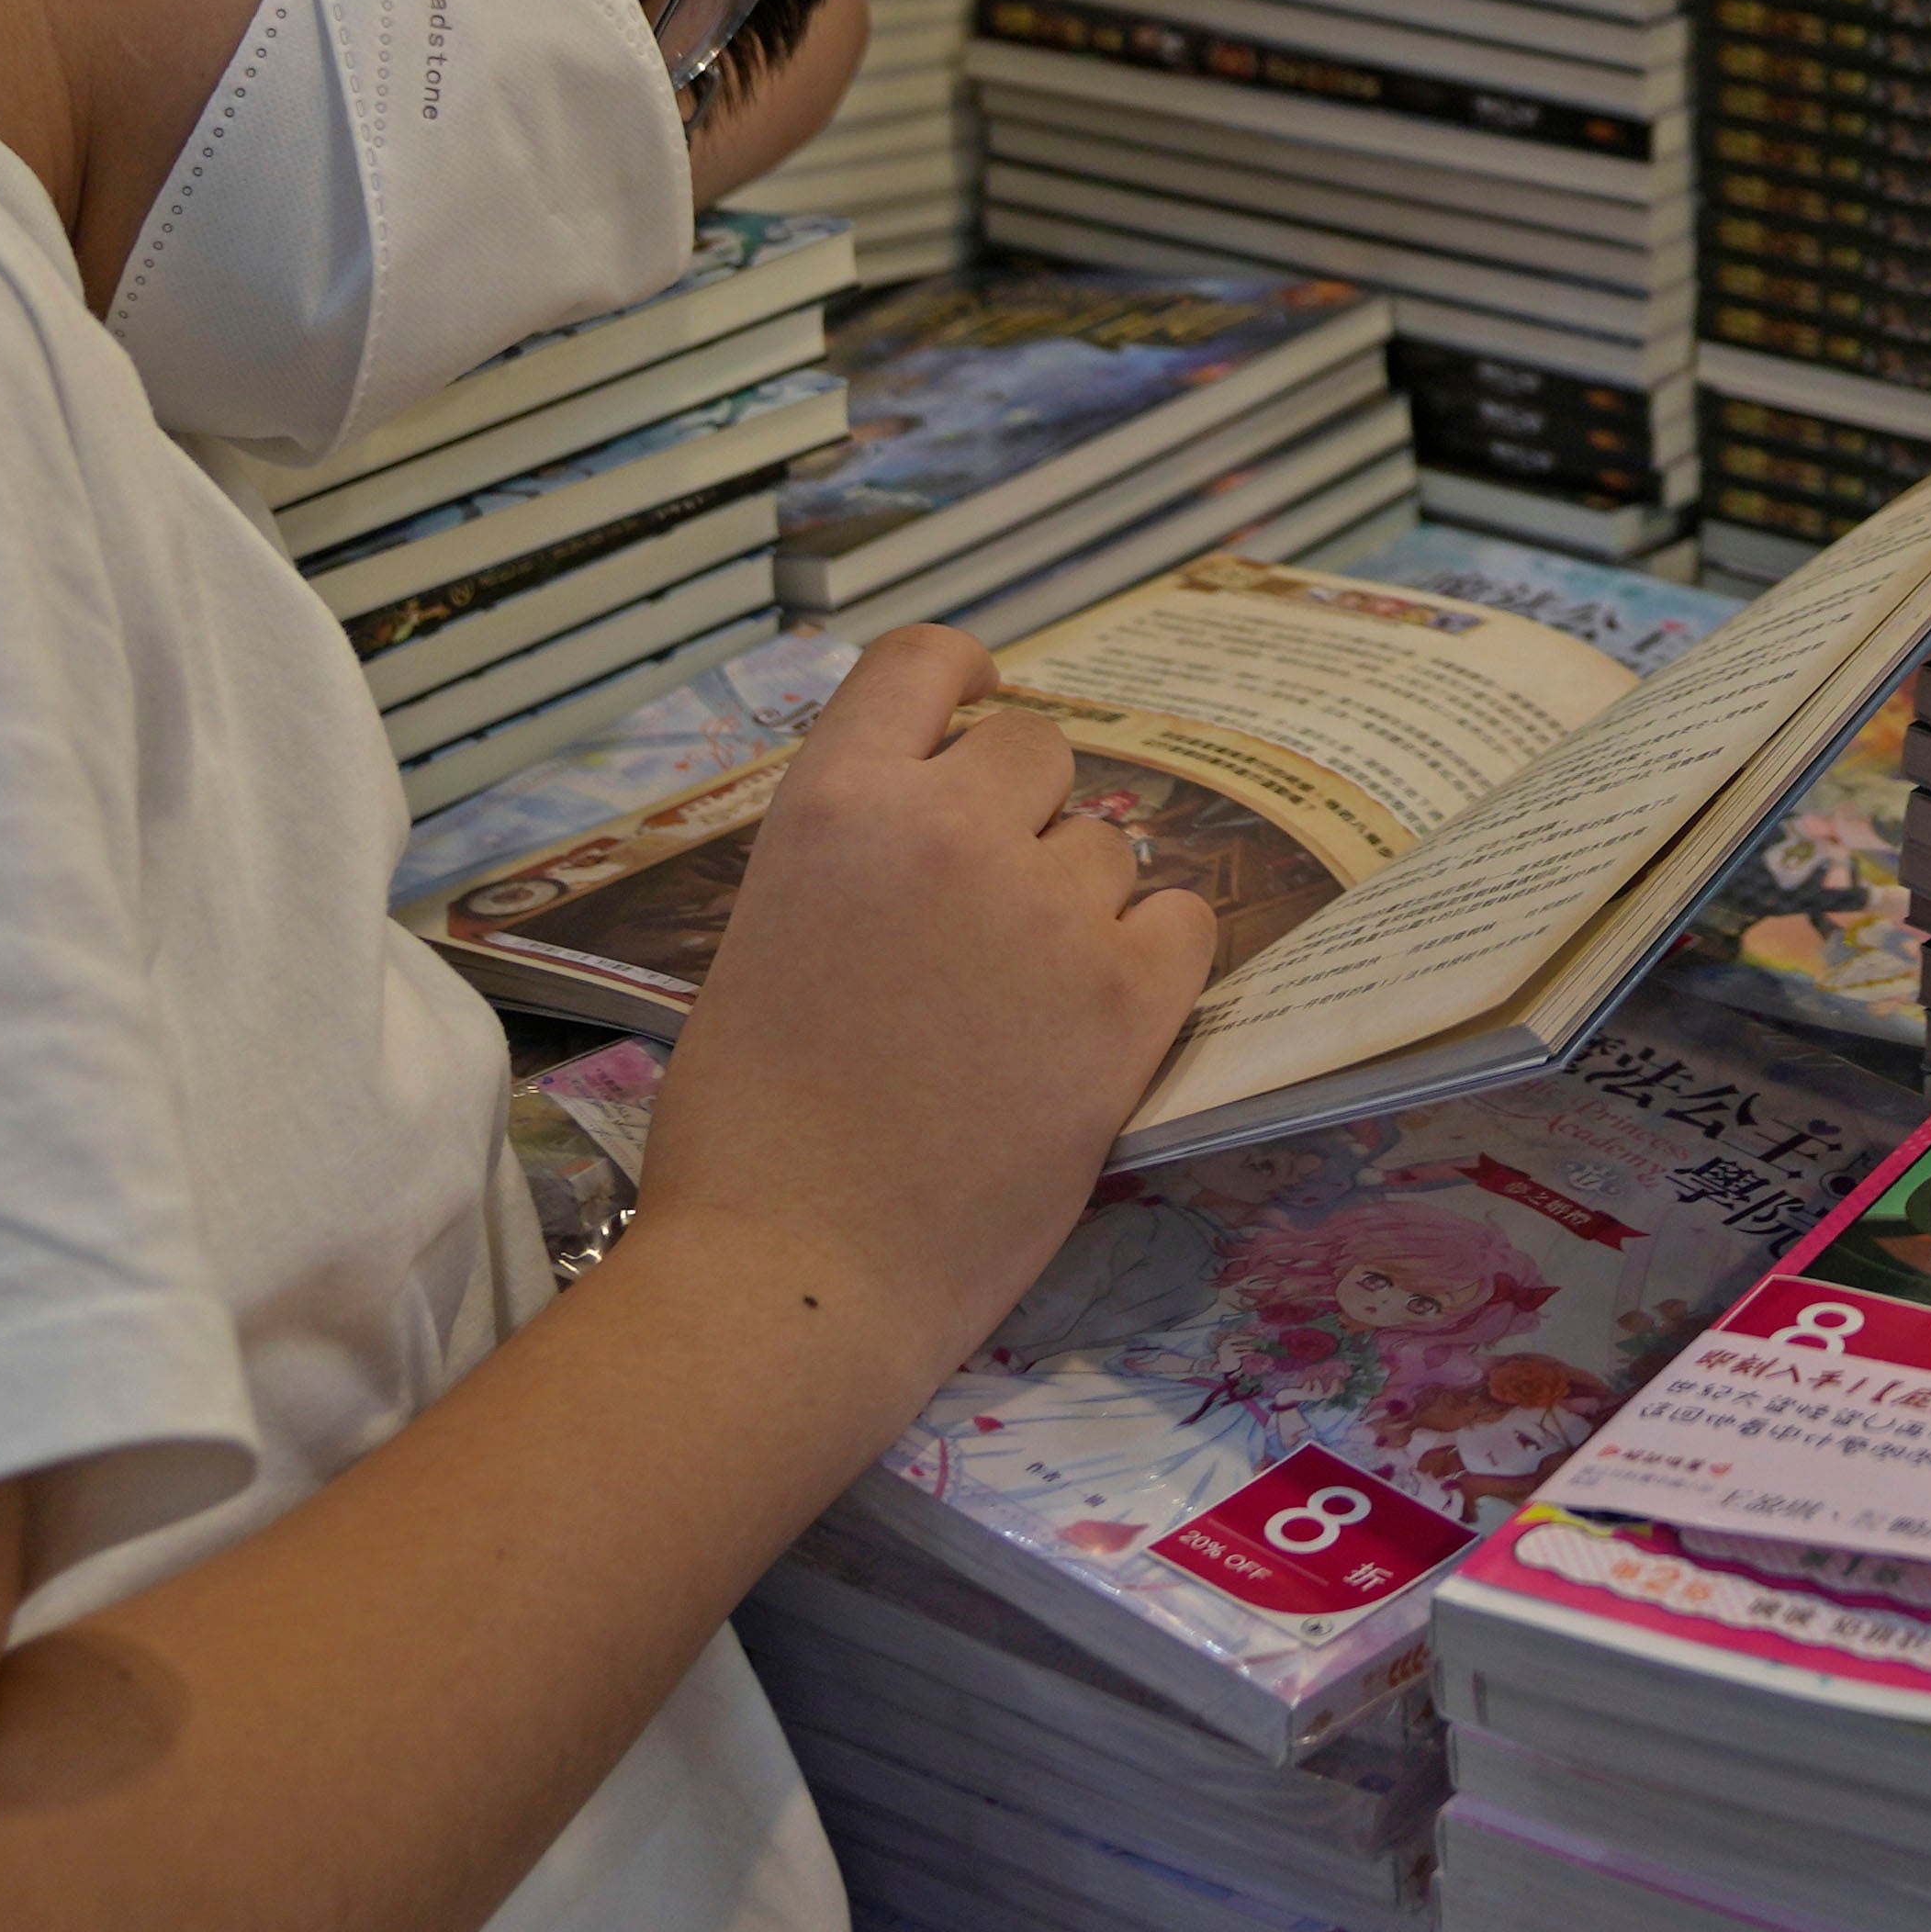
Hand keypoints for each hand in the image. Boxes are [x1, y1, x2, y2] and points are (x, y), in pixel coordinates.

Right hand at [633, 628, 1217, 1360]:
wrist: (799, 1269)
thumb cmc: (747, 1129)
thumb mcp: (767, 934)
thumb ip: (854, 857)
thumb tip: (933, 826)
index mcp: (835, 805)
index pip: (923, 661)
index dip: (963, 675)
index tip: (978, 704)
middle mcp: (947, 828)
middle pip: (1036, 749)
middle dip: (1019, 816)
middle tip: (985, 915)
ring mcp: (1048, 909)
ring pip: (1108, 846)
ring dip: (1078, 903)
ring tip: (1019, 1004)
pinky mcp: (1128, 998)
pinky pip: (1183, 922)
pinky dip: (1151, 961)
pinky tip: (1099, 1020)